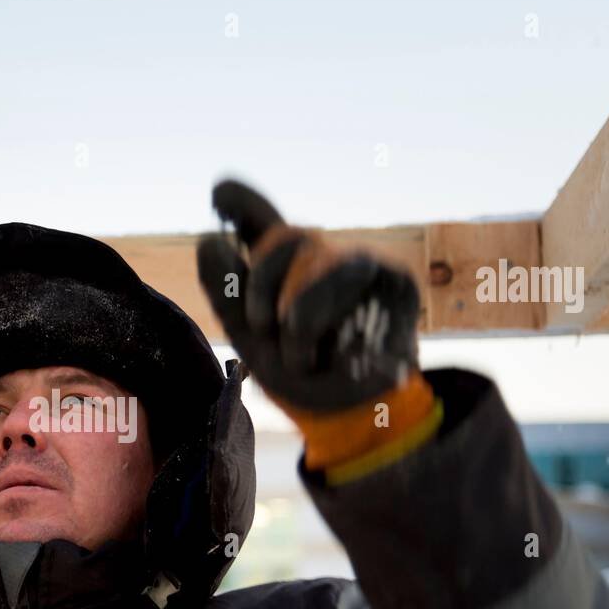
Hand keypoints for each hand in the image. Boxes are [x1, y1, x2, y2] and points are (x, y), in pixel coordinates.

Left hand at [195, 180, 419, 413]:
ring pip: (323, 268)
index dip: (240, 201)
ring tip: (303, 359)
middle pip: (288, 236)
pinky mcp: (398, 282)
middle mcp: (325, 253)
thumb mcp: (251, 338)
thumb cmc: (299, 371)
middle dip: (264, 284)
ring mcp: (364, 263)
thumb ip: (227, 292)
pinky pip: (360, 298)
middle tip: (263, 328)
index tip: (217, 195)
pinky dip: (341, 338)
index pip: (261, 220)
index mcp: (285, 264)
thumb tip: (209, 240)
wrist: (349, 414)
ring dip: (300, 326)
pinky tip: (347, 357)